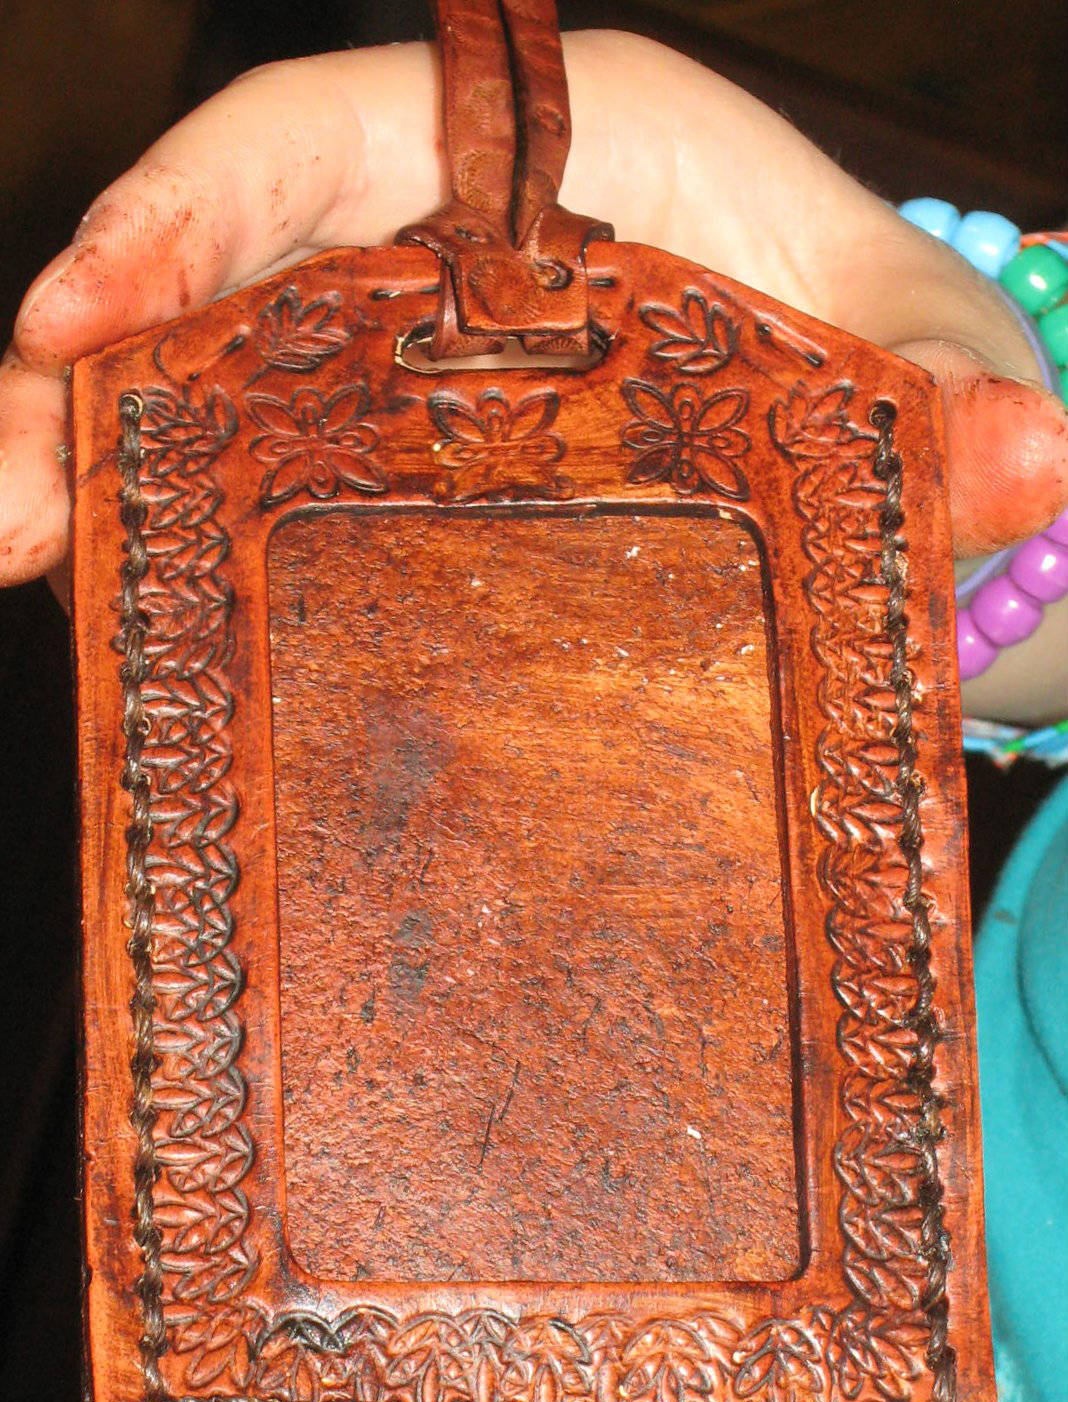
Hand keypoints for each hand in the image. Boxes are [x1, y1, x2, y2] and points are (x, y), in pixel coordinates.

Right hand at [3, 31, 1066, 592]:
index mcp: (536, 156)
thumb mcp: (908, 350)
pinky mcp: (402, 481)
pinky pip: (273, 496)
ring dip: (108, 480)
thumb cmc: (867, 337)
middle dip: (90, 376)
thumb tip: (1038, 463)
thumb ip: (951, 396)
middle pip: (222, 282)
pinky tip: (135, 616)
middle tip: (8, 506)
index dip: (182, 215)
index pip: (316, 145)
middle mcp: (436, 255)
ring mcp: (404, 379)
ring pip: (220, 396)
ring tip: (31, 570)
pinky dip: (192, 544)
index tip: (77, 317)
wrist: (862, 417)